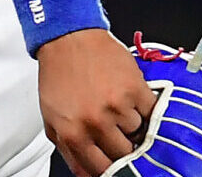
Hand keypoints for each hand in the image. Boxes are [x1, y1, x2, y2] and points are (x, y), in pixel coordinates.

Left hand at [38, 28, 155, 175]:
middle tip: (116, 130)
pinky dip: (143, 106)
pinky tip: (127, 94)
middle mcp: (95, 122)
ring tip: (115, 102)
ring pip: (139, 133)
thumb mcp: (51, 116)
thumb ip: (68, 148)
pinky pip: (150, 112)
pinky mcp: (135, 89)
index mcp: (72, 132)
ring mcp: (117, 106)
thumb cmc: (59, 74)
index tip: (118, 167)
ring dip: (131, 122)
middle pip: (124, 154)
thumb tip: (87, 173)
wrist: (68, 38)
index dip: (111, 170)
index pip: (100, 169)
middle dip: (122, 145)